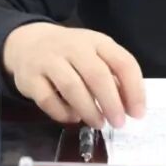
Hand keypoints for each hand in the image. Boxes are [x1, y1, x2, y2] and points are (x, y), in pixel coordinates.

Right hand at [3, 22, 144, 127]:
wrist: (28, 43)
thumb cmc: (71, 54)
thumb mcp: (95, 55)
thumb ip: (113, 77)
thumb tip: (130, 107)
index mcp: (97, 42)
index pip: (122, 62)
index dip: (134, 90)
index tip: (138, 113)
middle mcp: (74, 47)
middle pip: (97, 75)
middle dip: (111, 103)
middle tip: (118, 122)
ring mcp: (50, 61)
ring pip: (72, 87)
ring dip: (89, 110)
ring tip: (98, 123)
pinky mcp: (30, 78)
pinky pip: (48, 99)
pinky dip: (63, 113)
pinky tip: (72, 117)